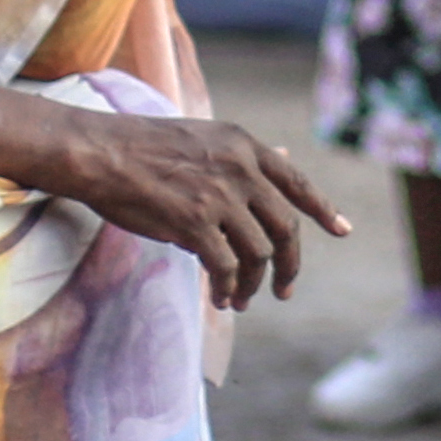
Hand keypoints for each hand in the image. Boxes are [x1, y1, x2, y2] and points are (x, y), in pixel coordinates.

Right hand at [51, 111, 341, 306]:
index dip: (322, 209)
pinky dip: (228, 289)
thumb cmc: (142, 146)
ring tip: (241, 301)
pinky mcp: (195, 223)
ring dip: (253, 285)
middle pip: (285, 228)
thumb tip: (286, 154)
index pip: (297, 182)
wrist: (98, 152)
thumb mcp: (204, 139)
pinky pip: (227, 268)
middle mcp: (240, 169)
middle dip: (290, 265)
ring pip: (259, 254)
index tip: (341, 230)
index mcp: (244, 146)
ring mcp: (220, 197)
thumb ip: (245, 155)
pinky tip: (222, 298)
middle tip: (284, 290)